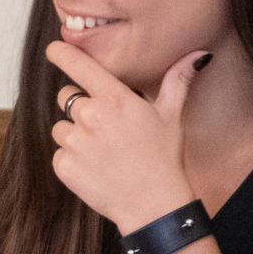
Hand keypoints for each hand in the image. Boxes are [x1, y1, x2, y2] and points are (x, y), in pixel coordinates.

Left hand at [45, 40, 208, 233]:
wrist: (153, 205)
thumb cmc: (164, 158)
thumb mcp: (171, 115)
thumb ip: (177, 80)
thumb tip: (198, 55)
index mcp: (115, 99)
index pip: (79, 65)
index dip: (62, 53)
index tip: (54, 48)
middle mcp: (90, 115)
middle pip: (67, 98)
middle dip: (81, 108)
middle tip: (105, 129)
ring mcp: (75, 141)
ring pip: (61, 127)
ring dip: (75, 135)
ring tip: (103, 152)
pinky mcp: (64, 165)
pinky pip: (59, 153)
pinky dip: (72, 160)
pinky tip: (96, 168)